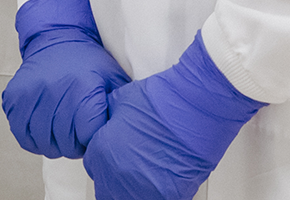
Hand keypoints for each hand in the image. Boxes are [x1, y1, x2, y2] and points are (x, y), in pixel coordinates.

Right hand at [1, 0, 130, 158]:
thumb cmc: (89, 62)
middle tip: (78, 133)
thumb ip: (122, 105)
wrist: (56, 38)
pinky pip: (22, 135)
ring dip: (55, 143)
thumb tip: (130, 131)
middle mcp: (54, 91)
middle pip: (66, 143)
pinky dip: (34, 139)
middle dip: (75, 144)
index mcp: (82, 89)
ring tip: (62, 131)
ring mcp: (31, 95)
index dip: (92, 140)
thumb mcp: (113, 79)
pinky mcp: (14, 97)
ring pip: (44, 143)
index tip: (93, 131)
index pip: (87, 136)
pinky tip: (44, 128)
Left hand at [84, 33, 263, 199]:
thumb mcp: (119, 102)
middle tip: (129, 164)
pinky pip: (155, 197)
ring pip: (129, 197)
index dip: (104, 159)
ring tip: (146, 170)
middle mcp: (120, 175)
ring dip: (133, 187)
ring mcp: (145, 188)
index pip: (93, 167)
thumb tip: (106, 130)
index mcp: (103, 152)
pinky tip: (162, 174)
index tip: (114, 153)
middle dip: (114, 177)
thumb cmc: (164, 99)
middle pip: (107, 189)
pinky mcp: (170, 195)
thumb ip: (107, 123)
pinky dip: (156, 190)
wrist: (196, 105)